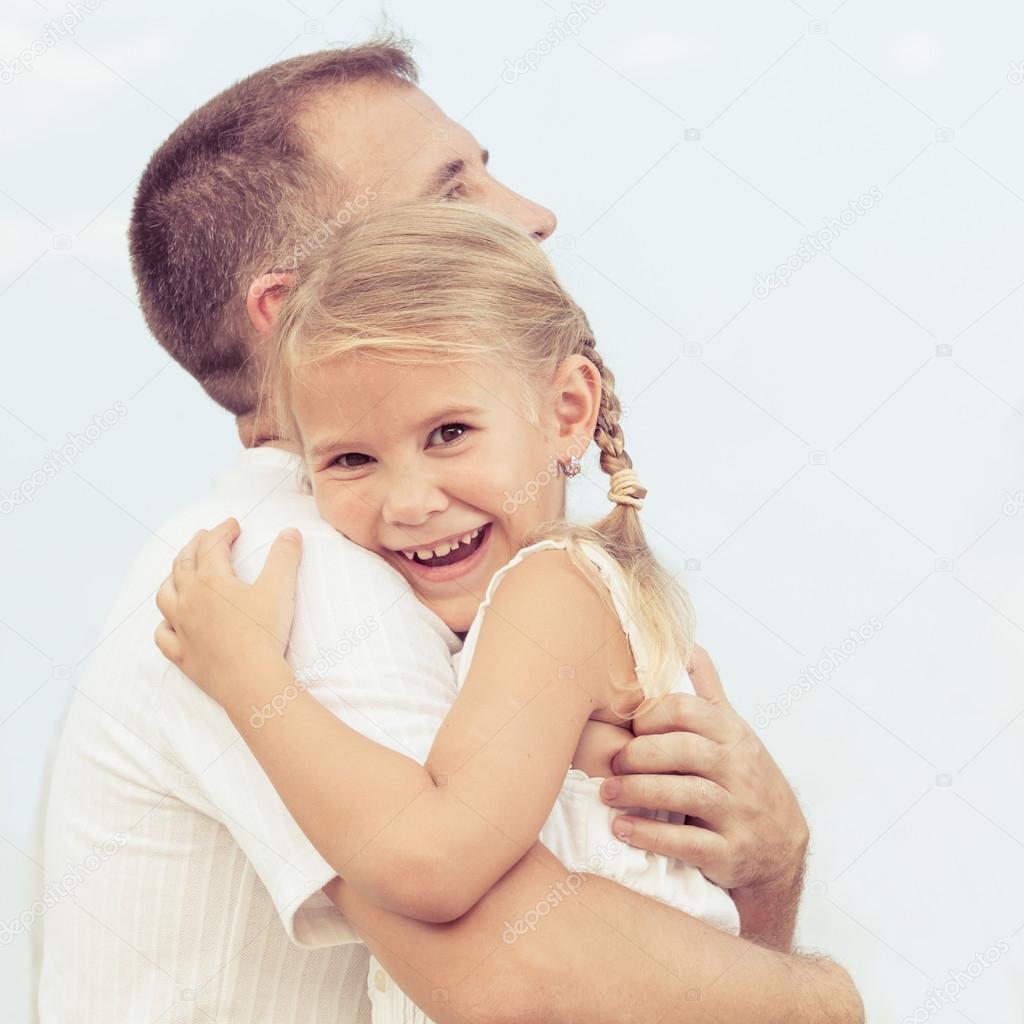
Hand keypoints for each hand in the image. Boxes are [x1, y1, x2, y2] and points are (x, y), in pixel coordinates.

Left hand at [155, 518, 302, 705]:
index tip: (233, 525)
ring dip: (172, 579)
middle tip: (204, 536)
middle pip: (183, 565)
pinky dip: (165, 624)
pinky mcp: (182, 655)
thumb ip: (284, 557)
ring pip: (166, 596)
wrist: (250, 680)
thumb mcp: (279, 588)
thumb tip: (290, 532)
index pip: (211, 546)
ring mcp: (182, 628)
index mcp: (211, 581)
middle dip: (194, 546)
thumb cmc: (264, 633)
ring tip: (181, 572)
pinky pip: (163, 635)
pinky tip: (172, 622)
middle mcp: (189, 600)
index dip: (222, 531)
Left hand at [600, 645, 808, 893]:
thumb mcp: (735, 732)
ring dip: (638, 792)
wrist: (783, 849)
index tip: (628, 728)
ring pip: (686, 794)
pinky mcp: (730, 853)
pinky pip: (688, 842)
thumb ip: (709, 691)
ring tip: (607, 793)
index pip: (687, 710)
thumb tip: (688, 645)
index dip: (650, 716)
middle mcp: (739, 770)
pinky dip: (651, 835)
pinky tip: (623, 829)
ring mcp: (738, 812)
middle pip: (684, 750)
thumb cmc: (748, 781)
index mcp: (733, 735)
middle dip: (640, 754)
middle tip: (613, 763)